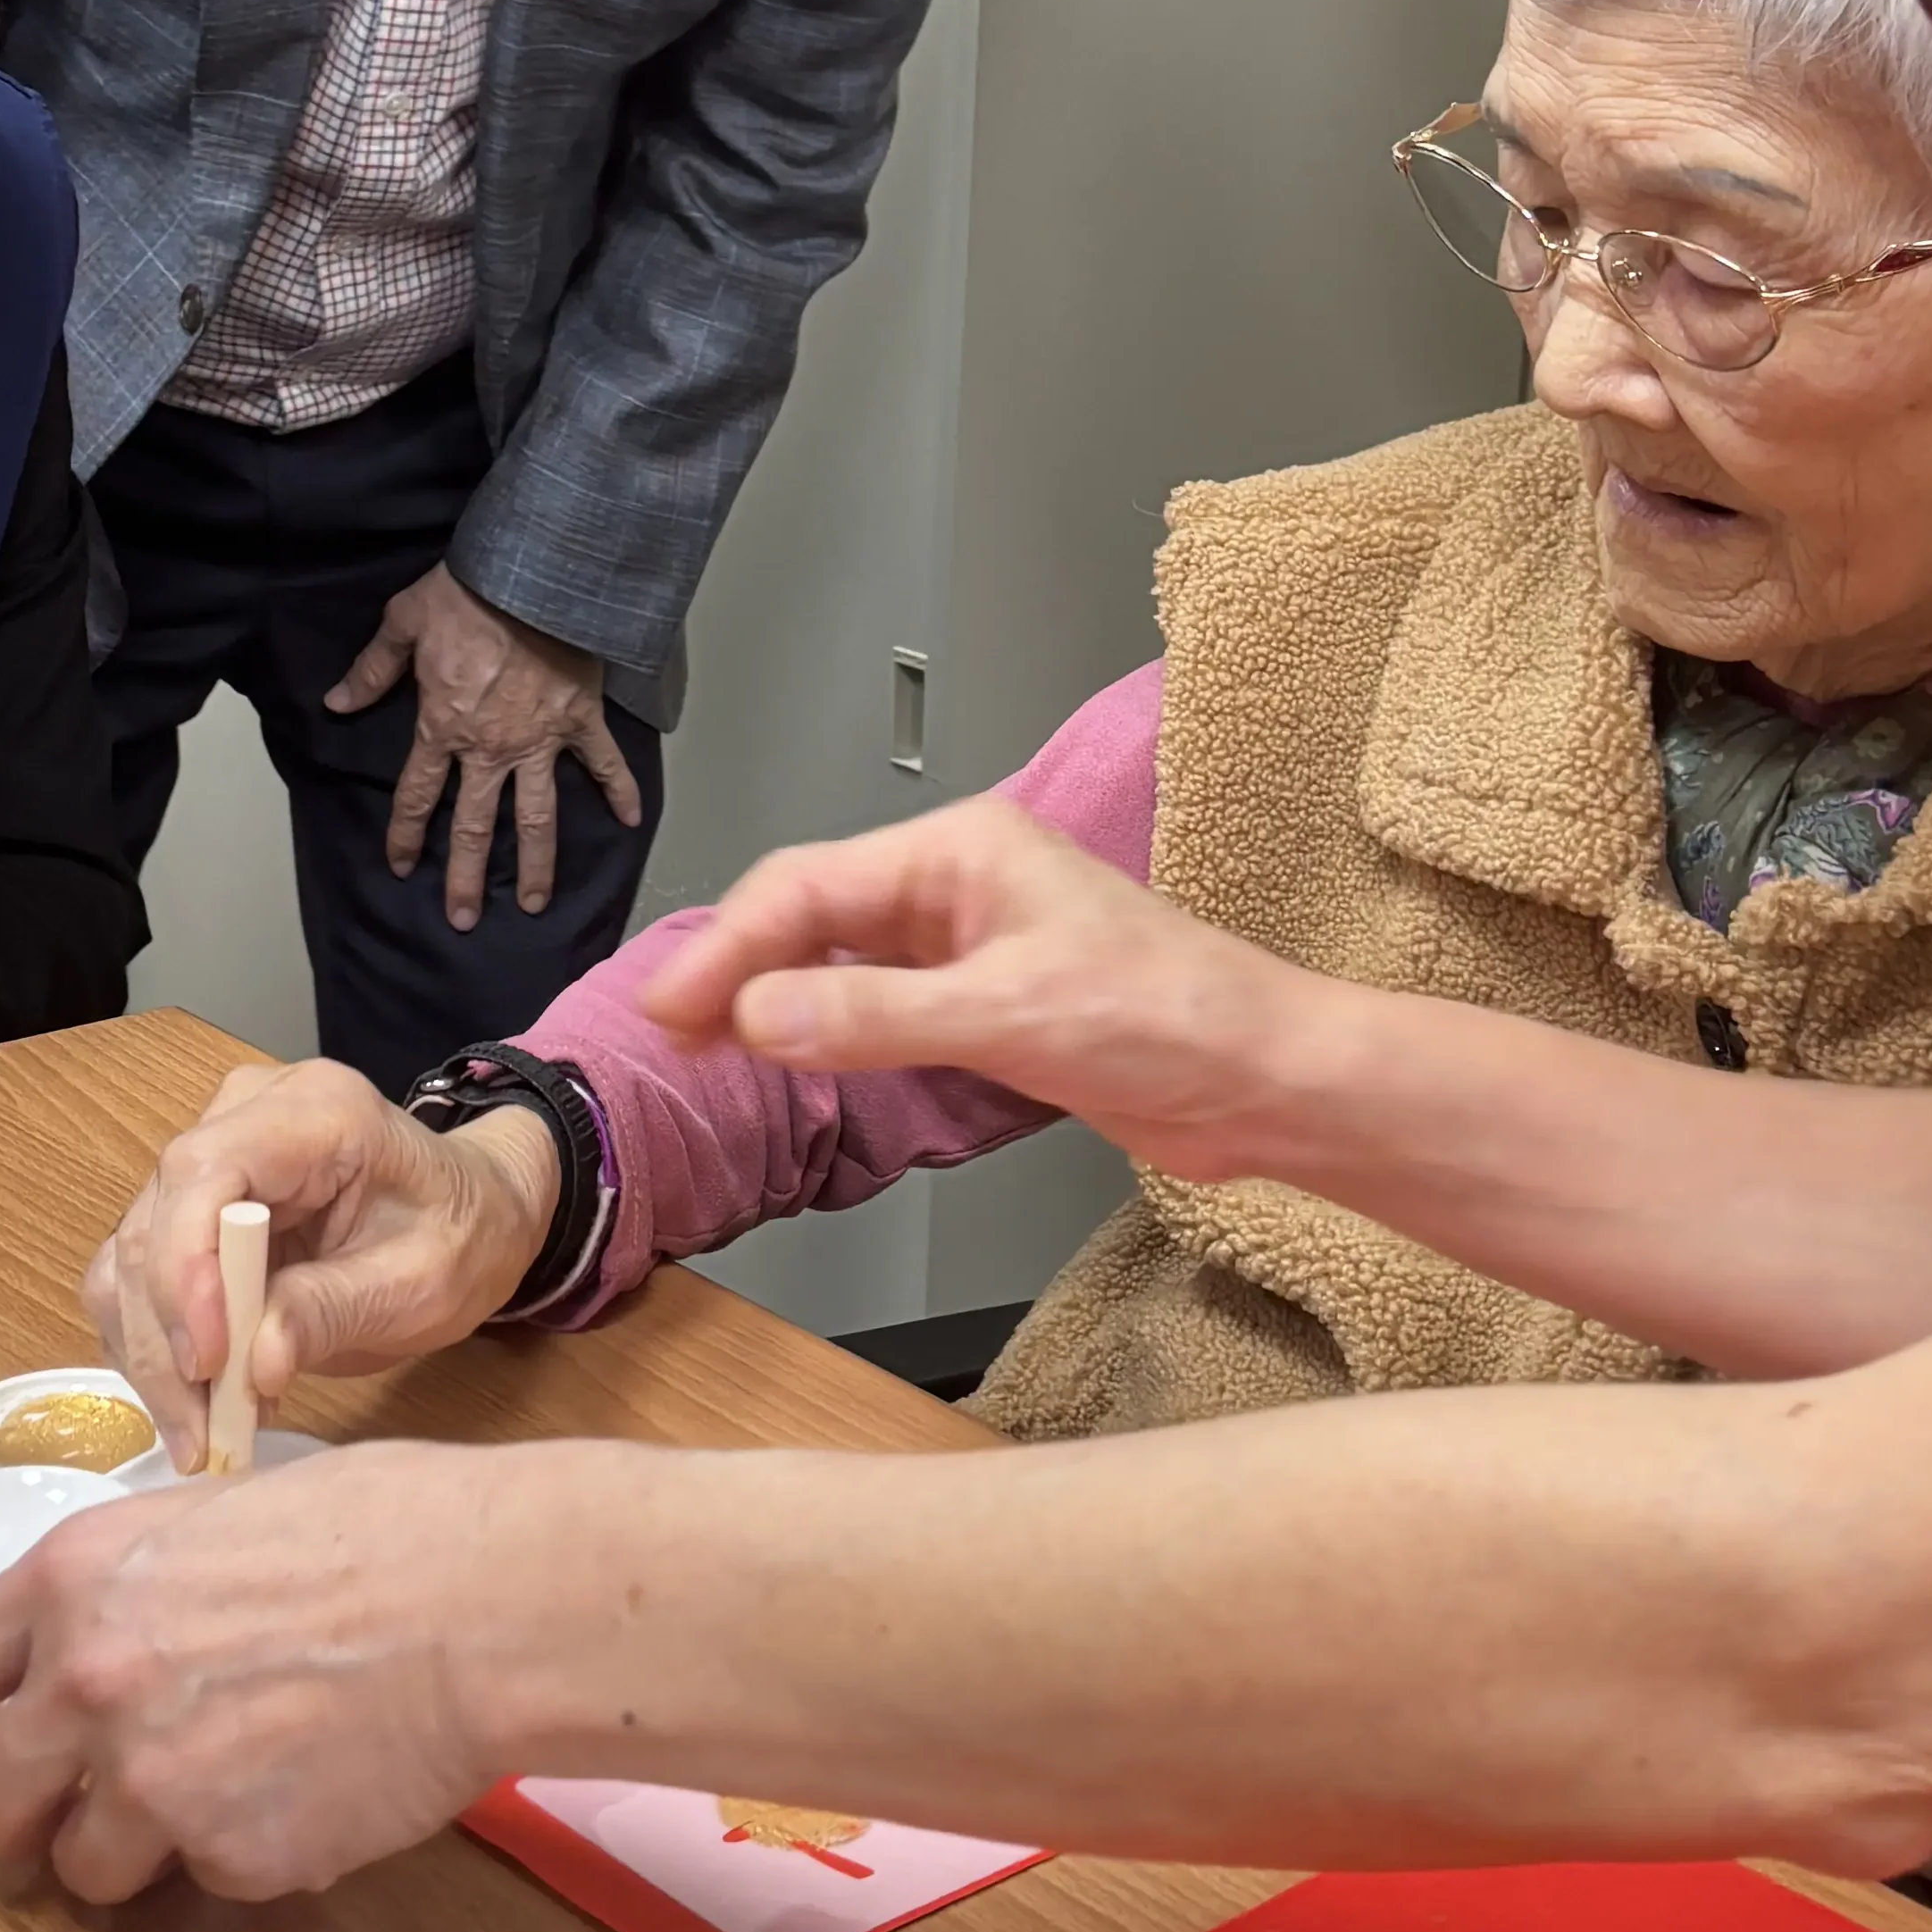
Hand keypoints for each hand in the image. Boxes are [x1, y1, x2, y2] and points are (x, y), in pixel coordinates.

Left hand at [0, 1444, 538, 1901]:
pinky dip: (239, 1858)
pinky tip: (303, 1796)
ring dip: (126, 1855)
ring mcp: (154, 1784)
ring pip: (80, 1871)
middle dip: (3, 1825)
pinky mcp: (233, 1858)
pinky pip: (202, 1885)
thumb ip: (123, 1589)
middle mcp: (86, 1686)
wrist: (488, 1602)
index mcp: (72, 1582)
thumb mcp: (210, 1516)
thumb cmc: (384, 1530)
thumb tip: (94, 1639)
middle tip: (49, 1826)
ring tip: (213, 1801)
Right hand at [89, 1060, 562, 1455]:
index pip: (205, 1172)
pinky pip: (137, 1280)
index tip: (208, 1362)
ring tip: (205, 1434)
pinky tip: (199, 1402)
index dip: (185, 1268)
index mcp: (313, 1112)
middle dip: (164, 1340)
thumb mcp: (423, 1281)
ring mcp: (208, 1160)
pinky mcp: (189, 1208)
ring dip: (151, 1356)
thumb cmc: (459, 1233)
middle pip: (153, 1224)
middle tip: (203, 1435)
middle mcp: (241, 1117)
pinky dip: (154, 1348)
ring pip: (128, 1259)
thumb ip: (335, 1311)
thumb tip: (257, 1363)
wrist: (472, 1211)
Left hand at [328, 568, 643, 930]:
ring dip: (536, 864)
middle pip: (475, 825)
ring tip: (533, 904)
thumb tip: (337, 701)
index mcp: (443, 727)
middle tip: (463, 919)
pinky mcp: (581, 721)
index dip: (405, 834)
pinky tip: (632, 822)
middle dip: (466, 876)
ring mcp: (541, 741)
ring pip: (537, 816)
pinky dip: (620, 791)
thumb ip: (373, 669)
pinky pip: (603, 764)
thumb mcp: (404, 622)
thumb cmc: (467, 594)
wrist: (535, 573)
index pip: (417, 795)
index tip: (402, 866)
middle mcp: (491, 749)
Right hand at [630, 797, 1308, 1182]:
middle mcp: (959, 885)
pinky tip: (790, 1055)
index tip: (669, 1008)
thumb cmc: (1172, 1019)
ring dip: (772, 996)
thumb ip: (874, 1013)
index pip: (806, 885)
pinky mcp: (987, 1003)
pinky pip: (876, 1003)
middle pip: (810, 911)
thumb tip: (757, 1013)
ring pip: (838, 957)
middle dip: (734, 965)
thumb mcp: (1008, 1012)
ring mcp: (971, 944)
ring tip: (706, 1044)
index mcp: (961, 851)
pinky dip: (823, 1027)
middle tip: (668, 1030)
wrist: (1263, 1080)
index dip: (726, 948)